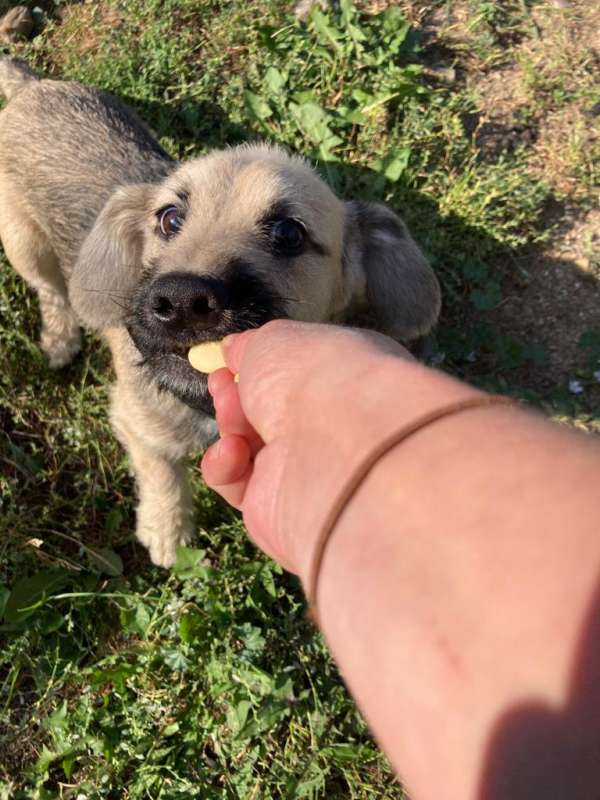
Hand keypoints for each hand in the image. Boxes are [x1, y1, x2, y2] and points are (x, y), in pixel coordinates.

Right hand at [201, 320, 416, 578]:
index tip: (230, 360)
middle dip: (237, 395)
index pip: (297, 375)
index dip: (259, 367)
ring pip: (247, 446)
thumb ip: (250, 347)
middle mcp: (330, 426)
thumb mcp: (276, 341)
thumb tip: (233, 350)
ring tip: (234, 418)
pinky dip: (225, 466)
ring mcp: (305, 470)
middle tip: (224, 384)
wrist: (337, 446)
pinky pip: (238, 485)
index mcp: (343, 379)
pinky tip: (233, 453)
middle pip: (266, 412)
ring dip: (231, 425)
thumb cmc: (316, 377)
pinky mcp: (277, 510)